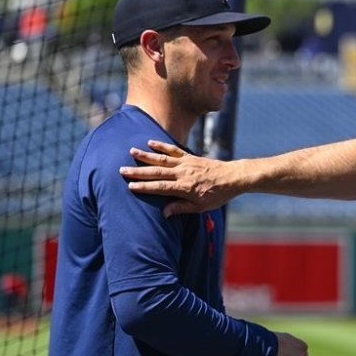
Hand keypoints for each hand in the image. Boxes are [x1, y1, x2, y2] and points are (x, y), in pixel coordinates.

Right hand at [120, 141, 237, 215]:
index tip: (130, 186)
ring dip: (146, 155)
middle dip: (138, 171)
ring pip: (162, 159)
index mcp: (185, 188)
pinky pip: (173, 150)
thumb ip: (181, 208)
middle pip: (157, 172)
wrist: (233, 178)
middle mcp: (183, 174)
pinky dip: (162, 146)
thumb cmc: (218, 195)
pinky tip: (150, 142)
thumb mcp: (201, 207)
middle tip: (122, 170)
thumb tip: (164, 213)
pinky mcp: (190, 157)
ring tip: (131, 151)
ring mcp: (186, 163)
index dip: (145, 187)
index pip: (160, 187)